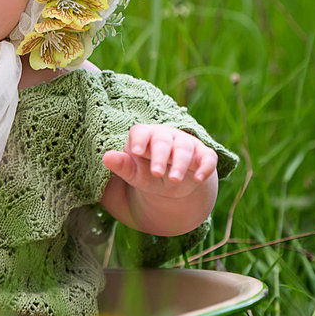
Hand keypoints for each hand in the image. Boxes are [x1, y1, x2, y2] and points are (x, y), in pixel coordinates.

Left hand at [103, 124, 217, 201]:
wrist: (173, 183)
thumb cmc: (148, 173)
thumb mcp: (135, 173)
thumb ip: (122, 166)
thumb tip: (106, 157)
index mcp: (146, 136)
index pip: (141, 132)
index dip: (139, 140)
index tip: (136, 152)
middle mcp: (166, 136)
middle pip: (163, 140)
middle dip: (159, 156)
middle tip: (155, 173)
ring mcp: (186, 144)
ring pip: (185, 148)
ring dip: (180, 163)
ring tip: (173, 179)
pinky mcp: (203, 155)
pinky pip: (207, 157)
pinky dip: (205, 167)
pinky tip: (199, 178)